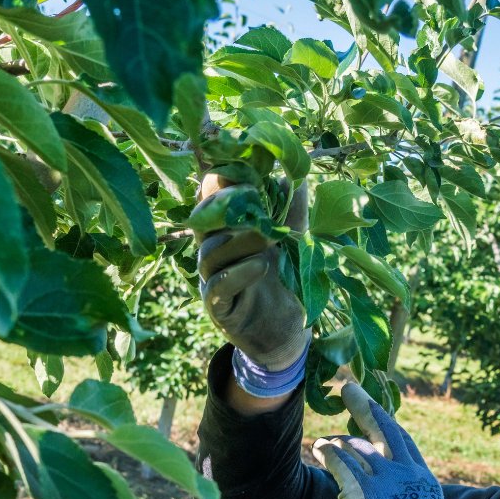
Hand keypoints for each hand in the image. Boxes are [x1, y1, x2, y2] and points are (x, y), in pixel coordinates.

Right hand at [193, 174, 308, 372]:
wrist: (284, 332)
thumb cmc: (283, 282)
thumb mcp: (291, 242)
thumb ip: (291, 210)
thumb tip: (296, 173)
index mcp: (227, 231)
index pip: (212, 200)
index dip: (221, 181)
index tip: (242, 166)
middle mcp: (214, 252)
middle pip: (202, 221)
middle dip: (223, 205)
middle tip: (251, 196)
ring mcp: (212, 280)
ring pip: (210, 252)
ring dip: (238, 240)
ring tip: (266, 236)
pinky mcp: (218, 308)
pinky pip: (219, 286)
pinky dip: (238, 274)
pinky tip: (260, 266)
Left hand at [312, 384, 494, 498]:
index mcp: (424, 484)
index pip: (404, 445)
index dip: (388, 425)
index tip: (377, 413)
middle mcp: (406, 475)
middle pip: (384, 429)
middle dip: (365, 407)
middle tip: (350, 388)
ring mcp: (384, 480)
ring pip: (357, 446)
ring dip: (338, 440)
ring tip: (324, 439)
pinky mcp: (361, 491)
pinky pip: (340, 461)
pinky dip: (328, 451)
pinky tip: (319, 448)